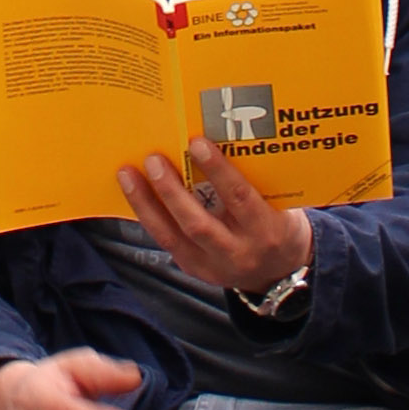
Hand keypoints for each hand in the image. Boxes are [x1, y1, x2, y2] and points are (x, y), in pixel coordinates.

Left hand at [120, 138, 313, 294]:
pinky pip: (165, 240)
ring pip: (171, 235)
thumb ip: (254, 180)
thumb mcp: (280, 203)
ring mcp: (212, 266)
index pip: (239, 198)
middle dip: (171, 190)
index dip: (217, 170)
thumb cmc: (279, 224)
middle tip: (153, 159)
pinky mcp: (193, 268)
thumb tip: (219, 137)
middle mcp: (238, 252)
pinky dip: (148, 215)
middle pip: (197, 222)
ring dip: (146, 203)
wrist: (280, 272)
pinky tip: (134, 193)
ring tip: (128, 174)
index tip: (196, 143)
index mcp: (265, 230)